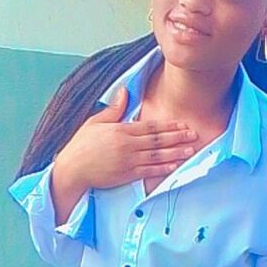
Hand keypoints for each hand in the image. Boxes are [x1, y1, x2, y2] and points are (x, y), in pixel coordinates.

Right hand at [54, 85, 198, 191]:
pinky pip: (148, 171)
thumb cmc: (82, 145)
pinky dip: (162, 169)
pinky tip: (174, 166)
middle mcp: (127, 145)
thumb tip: (124, 91)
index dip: (168, 126)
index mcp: (121, 130)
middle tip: (194, 134)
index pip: (150, 126)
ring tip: (190, 150)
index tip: (182, 124)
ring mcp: (128, 161)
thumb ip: (114, 109)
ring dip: (175, 153)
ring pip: (157, 156)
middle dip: (177, 137)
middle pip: (158, 140)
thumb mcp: (95, 122)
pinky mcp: (126, 175)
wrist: (72, 169)